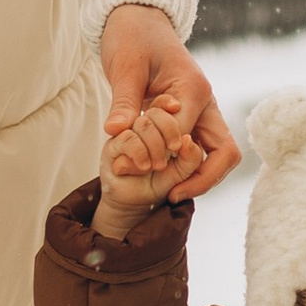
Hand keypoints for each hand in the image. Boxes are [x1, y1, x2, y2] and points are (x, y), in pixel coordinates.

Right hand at [93, 102, 191, 238]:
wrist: (134, 202)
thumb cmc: (159, 182)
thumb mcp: (183, 171)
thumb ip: (192, 158)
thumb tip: (187, 141)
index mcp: (162, 123)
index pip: (168, 104)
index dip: (175, 110)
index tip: (180, 126)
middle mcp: (144, 123)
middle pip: (158, 112)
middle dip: (170, 132)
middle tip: (172, 150)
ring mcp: (128, 131)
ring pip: (145, 124)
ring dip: (155, 147)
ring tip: (156, 166)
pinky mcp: (113, 143)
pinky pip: (128, 138)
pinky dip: (139, 153)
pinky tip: (143, 166)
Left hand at [101, 6, 237, 209]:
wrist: (138, 19)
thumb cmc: (131, 37)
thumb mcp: (124, 67)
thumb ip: (123, 101)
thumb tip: (115, 132)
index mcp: (193, 89)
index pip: (187, 139)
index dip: (162, 159)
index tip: (132, 169)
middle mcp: (206, 102)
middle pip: (224, 153)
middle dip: (201, 179)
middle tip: (169, 195)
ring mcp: (203, 109)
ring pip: (217, 154)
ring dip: (197, 175)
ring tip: (165, 192)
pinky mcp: (192, 115)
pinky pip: (200, 148)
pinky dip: (186, 165)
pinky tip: (159, 174)